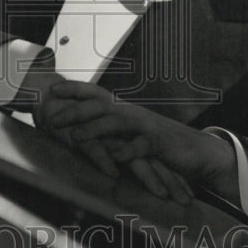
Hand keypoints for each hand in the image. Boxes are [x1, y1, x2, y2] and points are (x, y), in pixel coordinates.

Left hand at [45, 80, 233, 202]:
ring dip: (94, 130)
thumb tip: (81, 126)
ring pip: (116, 124)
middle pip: (100, 106)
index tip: (52, 89)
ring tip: (73, 137)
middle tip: (51, 117)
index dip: (74, 90)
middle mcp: (132, 113)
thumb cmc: (157, 142)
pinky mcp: (158, 145)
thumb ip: (109, 128)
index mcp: (123, 109)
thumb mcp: (131, 132)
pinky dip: (126, 152)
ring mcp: (145, 127)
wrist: (195, 151)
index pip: (95, 93)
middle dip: (75, 110)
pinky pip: (140, 147)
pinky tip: (113, 158)